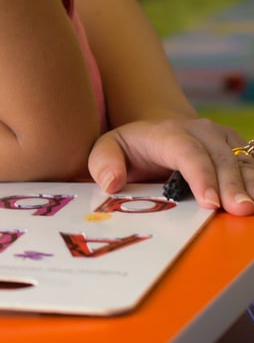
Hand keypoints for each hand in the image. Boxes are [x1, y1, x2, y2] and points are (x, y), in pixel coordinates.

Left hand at [88, 117, 253, 214]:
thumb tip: (111, 183)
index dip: (201, 176)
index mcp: (168, 132)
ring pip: (243, 160)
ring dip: (251, 185)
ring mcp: (223, 138)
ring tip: (251, 209)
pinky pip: (253, 164)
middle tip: (239, 211)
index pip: (188, 152)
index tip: (210, 202)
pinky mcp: (238, 148)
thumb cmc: (130, 148)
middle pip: (221, 158)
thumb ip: (103, 163)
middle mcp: (201, 131)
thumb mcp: (106, 150)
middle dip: (232, 185)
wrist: (155, 134)